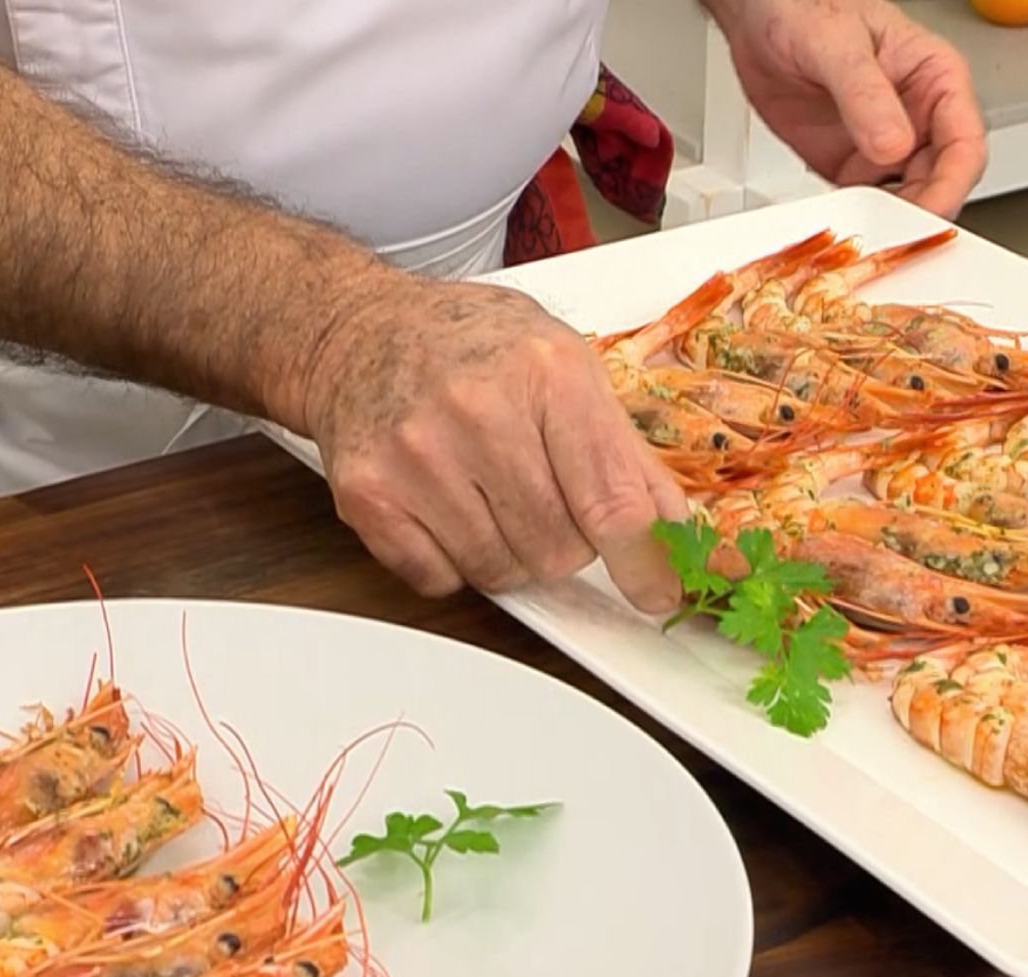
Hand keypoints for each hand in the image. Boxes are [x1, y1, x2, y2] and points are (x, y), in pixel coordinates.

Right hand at [286, 273, 688, 613]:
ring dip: (508, 551)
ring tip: (487, 490)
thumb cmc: (471, 346)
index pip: (613, 503)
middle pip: (560, 550)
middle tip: (539, 492)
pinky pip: (441, 579)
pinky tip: (445, 504)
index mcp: (547, 371)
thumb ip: (624, 450)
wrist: (357, 330)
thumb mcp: (566, 364)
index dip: (644, 564)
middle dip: (565, 541)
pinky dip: (452, 561)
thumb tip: (671, 530)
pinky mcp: (368, 495)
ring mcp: (416, 455)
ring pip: (501, 571)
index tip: (659, 594)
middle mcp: (479, 410)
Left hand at [709, 0, 987, 218]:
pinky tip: (843, 227)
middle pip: (940, 184)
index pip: (964, 145)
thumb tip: (892, 144)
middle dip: (920, 215)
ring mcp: (884, 147)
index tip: (927, 213)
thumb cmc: (806, 9)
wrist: (760, 19)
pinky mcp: (850, 168)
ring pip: (906, 202)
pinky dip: (857, 222)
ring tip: (866, 237)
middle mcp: (917, 119)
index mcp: (936, 80)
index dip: (951, 186)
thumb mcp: (836, 43)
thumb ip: (865, 93)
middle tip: (893, 237)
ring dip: (888, 225)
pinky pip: (864, 206)